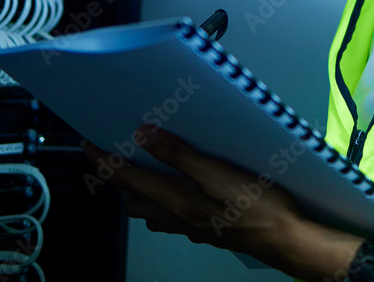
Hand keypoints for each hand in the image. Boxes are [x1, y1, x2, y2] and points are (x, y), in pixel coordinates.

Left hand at [81, 124, 302, 258]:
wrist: (286, 239)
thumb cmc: (257, 205)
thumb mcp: (218, 172)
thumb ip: (179, 154)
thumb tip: (143, 135)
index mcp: (176, 198)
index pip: (127, 180)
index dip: (103, 162)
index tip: (88, 145)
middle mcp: (178, 215)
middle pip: (134, 200)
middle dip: (119, 179)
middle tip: (115, 155)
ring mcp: (192, 226)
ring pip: (152, 211)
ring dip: (140, 192)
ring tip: (142, 171)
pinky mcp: (208, 229)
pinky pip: (172, 217)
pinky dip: (163, 203)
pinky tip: (178, 194)